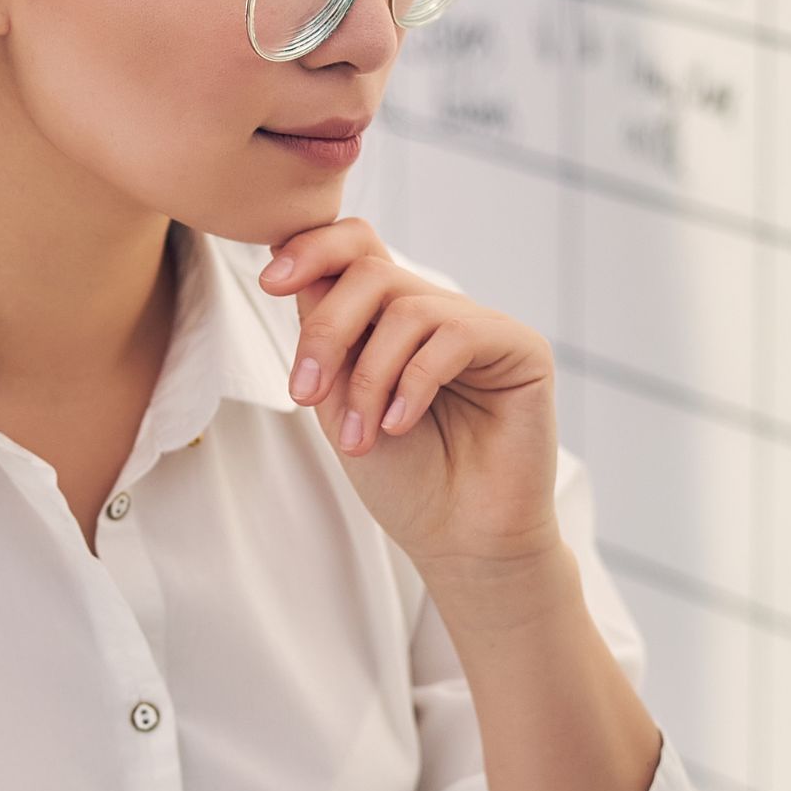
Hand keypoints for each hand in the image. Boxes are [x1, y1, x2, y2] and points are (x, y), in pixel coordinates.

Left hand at [261, 219, 559, 573]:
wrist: (458, 542)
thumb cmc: (403, 480)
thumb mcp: (339, 403)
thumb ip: (324, 337)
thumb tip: (296, 270)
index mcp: (391, 320)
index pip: (355, 248)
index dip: (311, 249)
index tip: (268, 283)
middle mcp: (437, 313)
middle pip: (371, 270)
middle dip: (327, 331)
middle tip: (306, 396)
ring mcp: (481, 327)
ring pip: (407, 307)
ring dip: (369, 376)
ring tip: (363, 437)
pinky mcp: (522, 348)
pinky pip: (456, 334)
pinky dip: (414, 382)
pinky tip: (400, 425)